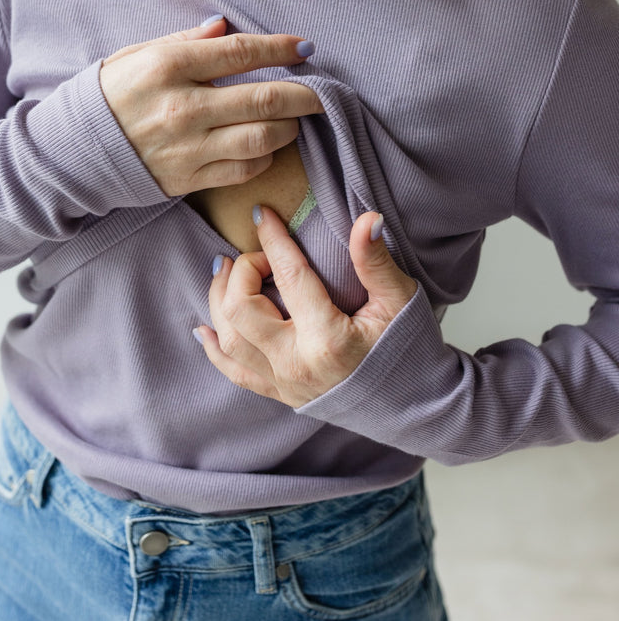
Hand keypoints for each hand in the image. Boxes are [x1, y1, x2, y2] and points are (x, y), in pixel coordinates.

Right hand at [99, 17, 322, 195]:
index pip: (241, 53)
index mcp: (169, 67)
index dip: (280, 49)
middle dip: (304, 94)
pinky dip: (264, 157)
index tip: (306, 47)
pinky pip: (243, 170)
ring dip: (288, 127)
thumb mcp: (139, 54)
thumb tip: (226, 27)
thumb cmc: (110, 94)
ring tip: (294, 118)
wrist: (76, 149)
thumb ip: (186, 41)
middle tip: (322, 90)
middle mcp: (182, 108)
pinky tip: (268, 145)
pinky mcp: (188, 179)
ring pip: (260, 138)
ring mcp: (187, 147)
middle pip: (263, 99)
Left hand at [194, 207, 417, 407]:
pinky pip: (234, 373)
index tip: (261, 214)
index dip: (272, 239)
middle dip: (241, 272)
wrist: (415, 407)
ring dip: (218, 301)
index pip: (289, 276)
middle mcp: (297, 364)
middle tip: (256, 254)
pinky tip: (205, 327)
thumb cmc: (409, 350)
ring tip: (225, 271)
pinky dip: (214, 349)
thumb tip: (366, 218)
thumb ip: (375, 261)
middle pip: (242, 310)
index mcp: (328, 339)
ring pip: (229, 341)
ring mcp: (284, 384)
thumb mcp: (400, 300)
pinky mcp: (279, 395)